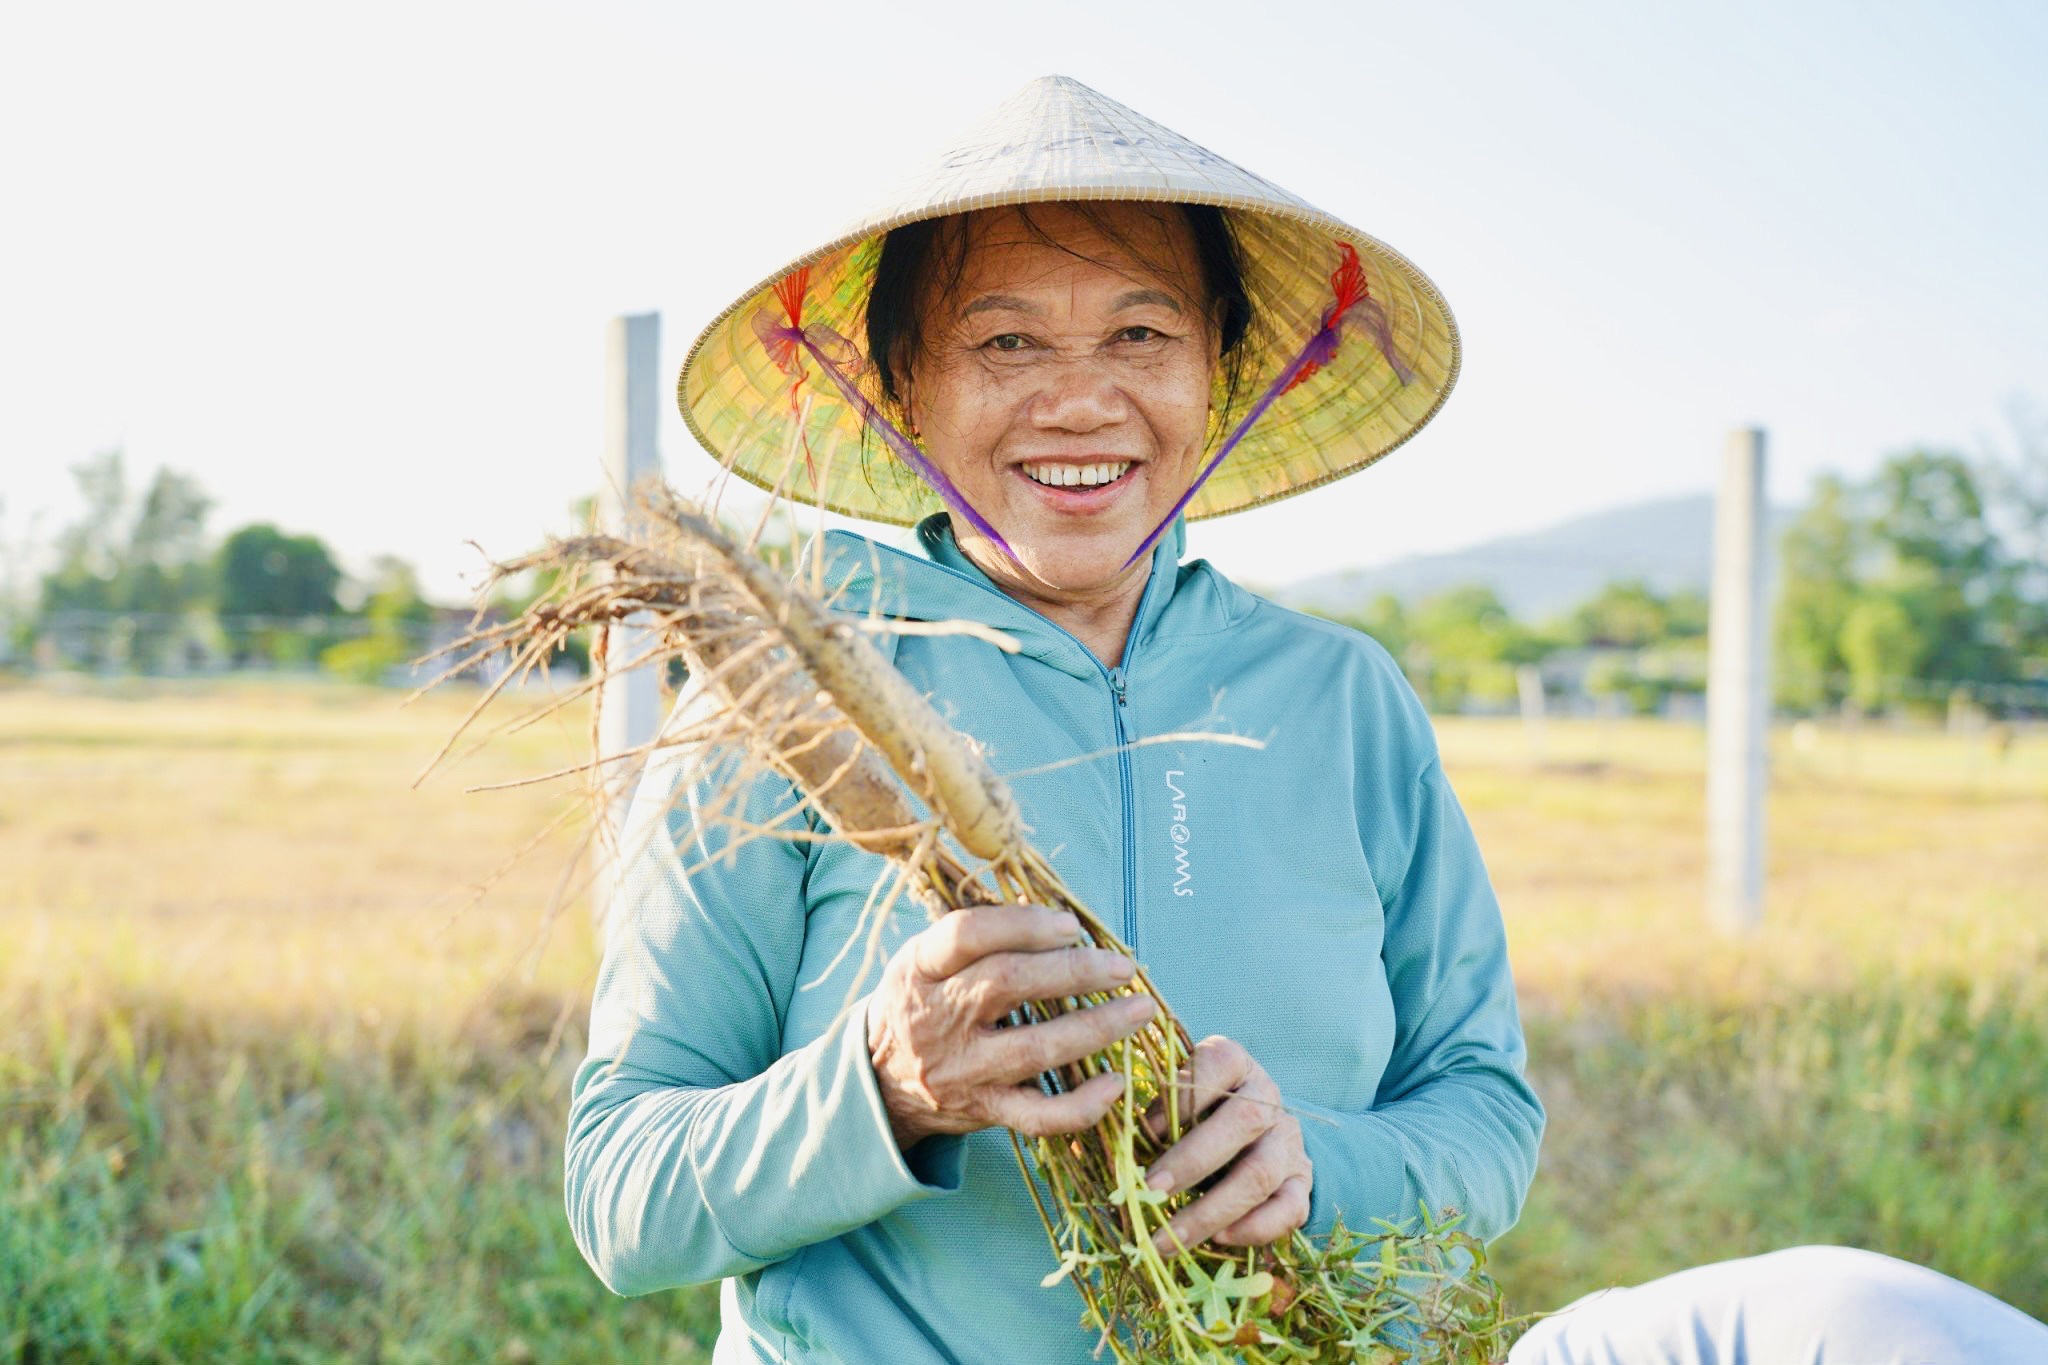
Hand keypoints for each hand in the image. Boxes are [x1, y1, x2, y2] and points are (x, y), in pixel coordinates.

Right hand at [867, 904, 1157, 1150]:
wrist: (880, 1081)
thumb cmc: (921, 1002)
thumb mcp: (925, 959)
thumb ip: (980, 937)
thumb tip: (1056, 917)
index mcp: (921, 968)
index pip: (967, 935)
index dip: (1023, 925)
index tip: (1070, 925)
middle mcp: (938, 1018)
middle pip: (1007, 984)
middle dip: (1073, 971)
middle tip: (1122, 966)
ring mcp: (962, 1070)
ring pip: (1033, 1049)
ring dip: (1095, 1028)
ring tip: (1139, 1009)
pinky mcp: (984, 1110)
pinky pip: (1037, 1117)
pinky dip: (1082, 1106)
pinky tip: (1115, 1083)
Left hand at [1140, 1035, 1312, 1253]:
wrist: (1257, 1128)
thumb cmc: (1199, 1108)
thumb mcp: (1178, 1094)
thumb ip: (1158, 1108)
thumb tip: (1124, 1143)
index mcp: (1234, 1063)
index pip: (1217, 1066)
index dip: (1182, 1098)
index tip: (1145, 1128)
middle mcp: (1267, 1097)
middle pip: (1243, 1122)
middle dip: (1192, 1160)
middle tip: (1151, 1189)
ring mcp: (1288, 1141)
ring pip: (1260, 1174)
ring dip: (1211, 1210)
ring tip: (1170, 1238)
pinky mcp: (1301, 1181)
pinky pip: (1289, 1209)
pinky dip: (1253, 1229)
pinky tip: (1218, 1241)